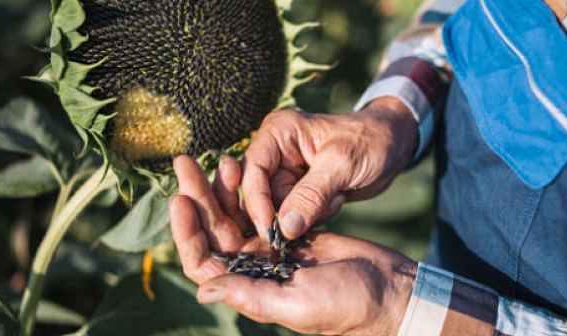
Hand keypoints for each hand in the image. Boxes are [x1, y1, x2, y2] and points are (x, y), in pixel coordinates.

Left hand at [170, 155, 416, 335]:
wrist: (386, 289)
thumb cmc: (347, 304)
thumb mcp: (299, 302)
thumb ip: (252, 296)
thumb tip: (202, 291)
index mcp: (249, 287)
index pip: (202, 260)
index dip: (187, 232)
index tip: (181, 199)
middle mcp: (253, 268)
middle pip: (214, 230)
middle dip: (198, 196)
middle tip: (185, 163)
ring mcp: (270, 248)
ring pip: (235, 215)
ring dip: (221, 188)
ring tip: (217, 158)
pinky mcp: (289, 231)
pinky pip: (260, 206)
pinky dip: (250, 188)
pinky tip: (244, 165)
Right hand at [242, 97, 418, 239]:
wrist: (393, 145)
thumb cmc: (370, 142)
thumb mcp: (342, 165)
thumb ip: (311, 195)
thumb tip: (285, 228)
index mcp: (278, 133)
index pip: (252, 172)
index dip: (256, 203)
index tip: (271, 231)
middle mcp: (275, 152)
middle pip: (262, 195)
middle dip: (289, 211)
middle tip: (322, 209)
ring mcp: (286, 172)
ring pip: (279, 210)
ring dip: (307, 215)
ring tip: (335, 197)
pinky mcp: (299, 191)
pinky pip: (295, 216)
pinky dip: (315, 216)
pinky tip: (337, 200)